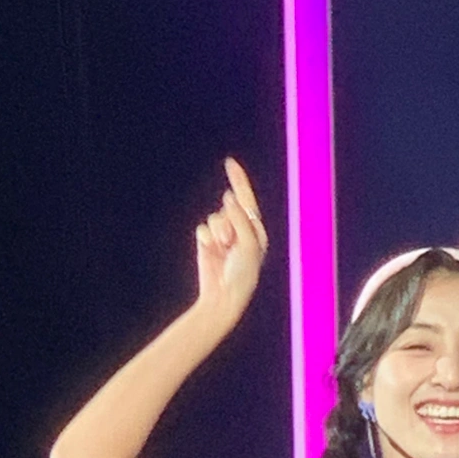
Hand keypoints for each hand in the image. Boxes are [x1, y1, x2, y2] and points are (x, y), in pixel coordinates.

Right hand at [194, 159, 267, 327]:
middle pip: (229, 208)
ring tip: (223, 250)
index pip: (246, 199)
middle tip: (230, 242)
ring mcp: (222, 234)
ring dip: (218, 232)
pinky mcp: (207, 240)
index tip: (230, 162)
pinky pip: (203, 228)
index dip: (238, 180)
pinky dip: (206, 238)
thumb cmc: (243, 273)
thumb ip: (241, 219)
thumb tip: (229, 197)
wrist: (223, 295)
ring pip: (215, 217)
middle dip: (229, 223)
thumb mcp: (249, 244)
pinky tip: (211, 251)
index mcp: (255, 229)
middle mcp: (240, 229)